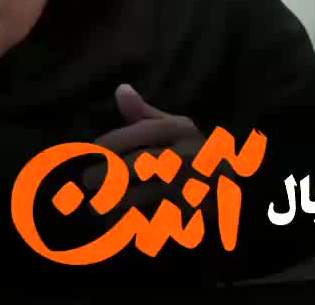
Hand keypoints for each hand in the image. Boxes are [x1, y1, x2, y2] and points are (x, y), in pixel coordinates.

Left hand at [82, 84, 205, 219]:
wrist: (227, 186)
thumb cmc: (188, 150)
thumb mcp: (171, 127)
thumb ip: (142, 113)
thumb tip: (121, 89)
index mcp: (182, 130)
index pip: (143, 131)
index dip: (115, 140)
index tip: (93, 148)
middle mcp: (189, 156)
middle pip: (142, 164)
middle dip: (109, 173)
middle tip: (87, 180)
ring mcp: (192, 187)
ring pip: (146, 195)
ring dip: (115, 202)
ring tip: (95, 207)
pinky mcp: (191, 215)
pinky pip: (153, 221)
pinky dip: (131, 224)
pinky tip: (114, 223)